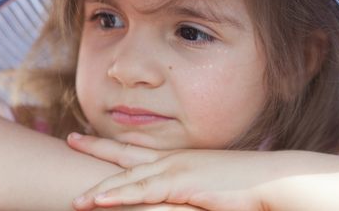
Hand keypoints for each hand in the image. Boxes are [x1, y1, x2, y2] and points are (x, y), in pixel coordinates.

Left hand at [67, 133, 271, 210]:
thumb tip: (180, 191)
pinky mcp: (181, 185)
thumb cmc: (241, 185)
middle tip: (70, 139)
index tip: (93, 138)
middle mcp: (171, 160)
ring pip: (128, 179)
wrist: (267, 179)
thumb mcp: (208, 182)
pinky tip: (98, 200)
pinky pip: (143, 192)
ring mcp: (175, 170)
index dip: (112, 145)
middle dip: (95, 148)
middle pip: (125, 155)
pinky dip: (119, 197)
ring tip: (74, 198)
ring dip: (99, 188)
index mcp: (176, 158)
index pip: (137, 150)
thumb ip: (188, 186)